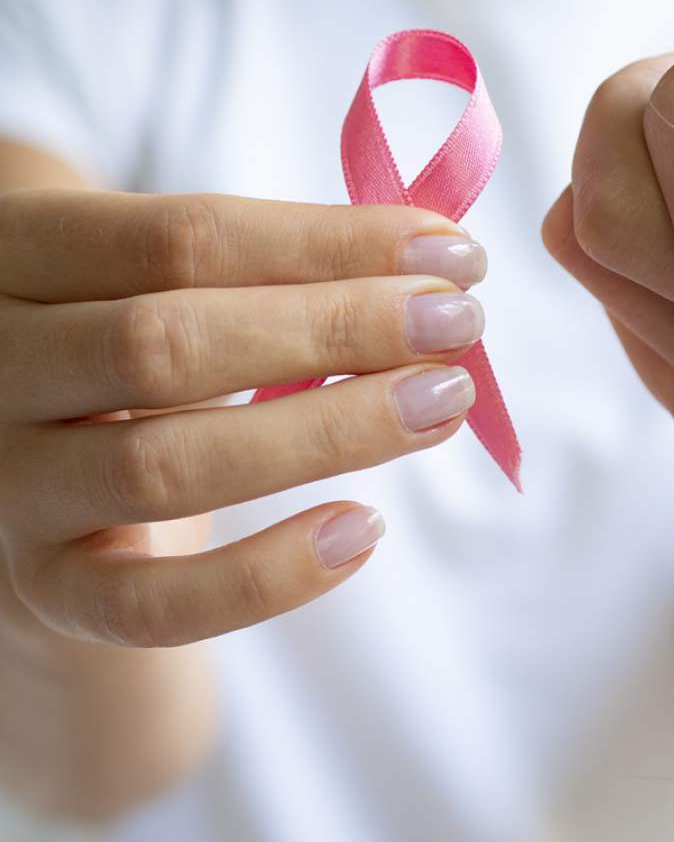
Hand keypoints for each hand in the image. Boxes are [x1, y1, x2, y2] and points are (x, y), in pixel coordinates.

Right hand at [0, 190, 487, 648]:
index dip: (328, 242)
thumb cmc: (128, 361)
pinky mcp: (44, 590)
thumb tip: (437, 264)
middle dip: (338, 327)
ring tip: (443, 402)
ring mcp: (8, 485)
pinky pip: (155, 605)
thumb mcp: (163, 288)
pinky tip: (366, 530)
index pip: (180, 236)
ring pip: (168, 463)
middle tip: (461, 324)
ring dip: (330, 431)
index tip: (451, 251)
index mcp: (18, 255)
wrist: (34, 489)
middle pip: (169, 340)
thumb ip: (264, 269)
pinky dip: (268, 575)